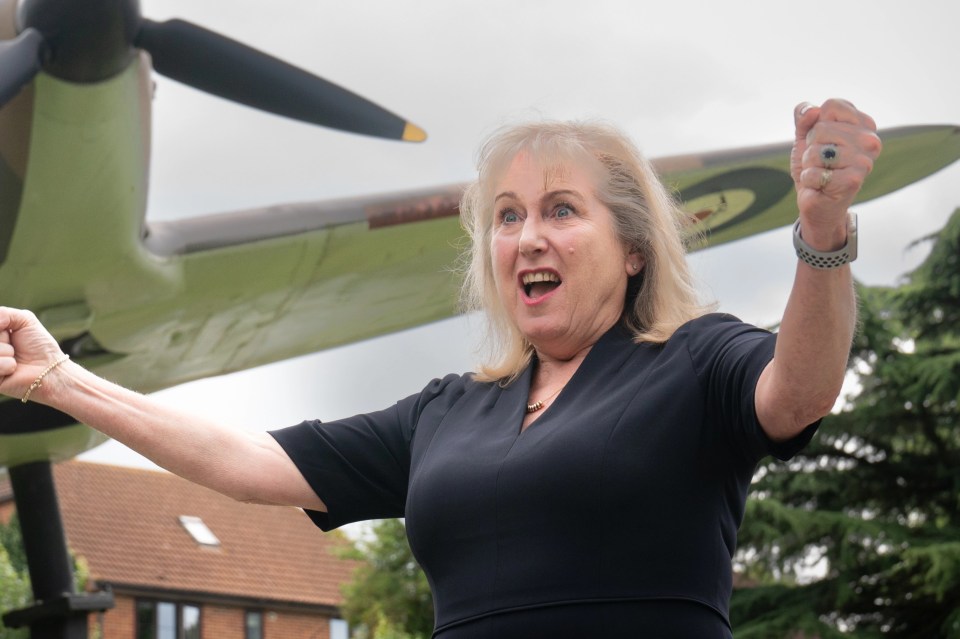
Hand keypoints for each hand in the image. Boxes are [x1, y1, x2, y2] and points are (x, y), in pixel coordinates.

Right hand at [0, 306, 67, 400]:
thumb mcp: (25, 320)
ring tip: (15, 357)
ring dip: (6, 351)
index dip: (0, 328)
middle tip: (14, 345)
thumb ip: (4, 313)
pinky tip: (14, 368)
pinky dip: (6, 365)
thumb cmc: (38, 344)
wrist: (50, 368)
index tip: (8, 330)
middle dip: (3, 338)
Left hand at [791, 99, 881, 248]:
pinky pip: (815, 172)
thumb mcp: (805, 137)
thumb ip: (804, 118)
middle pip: (821, 128)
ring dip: (810, 165)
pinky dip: (809, 180)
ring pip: (816, 151)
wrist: (817, 201)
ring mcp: (864, 161)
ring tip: (822, 172)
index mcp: (863, 124)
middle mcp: (870, 140)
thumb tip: (811, 109)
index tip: (823, 140)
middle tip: (822, 161)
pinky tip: (821, 185)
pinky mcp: (854, 180)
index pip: (832, 106)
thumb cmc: (815, 166)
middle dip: (811, 147)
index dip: (816, 123)